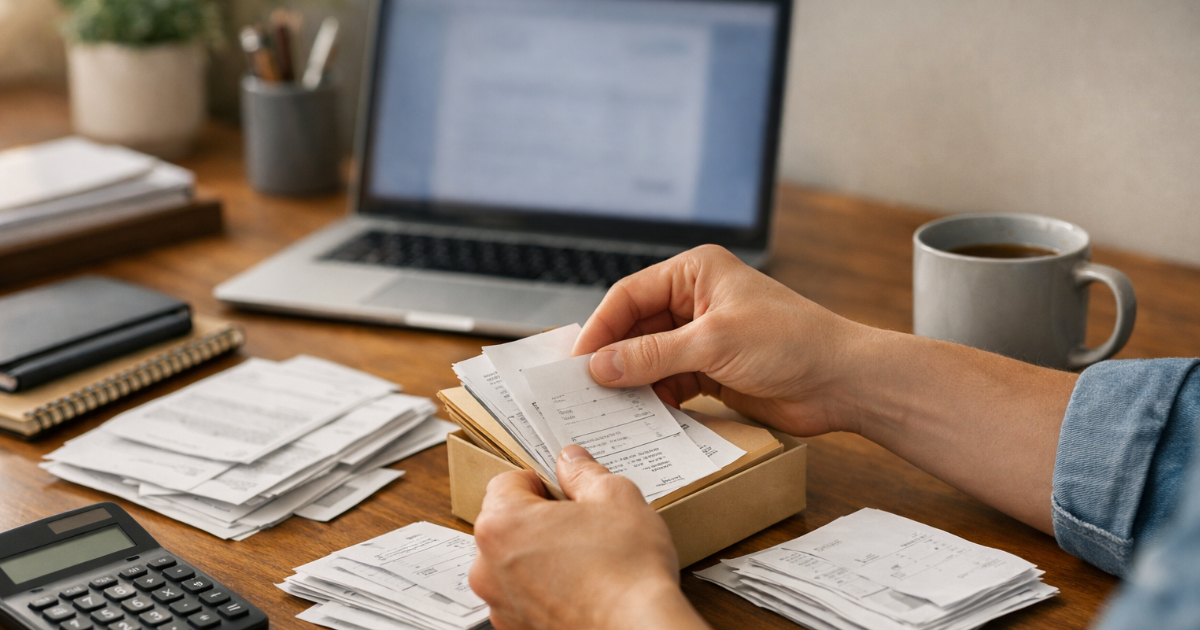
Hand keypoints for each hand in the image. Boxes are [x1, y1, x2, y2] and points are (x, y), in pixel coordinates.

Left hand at [469, 445, 708, 629]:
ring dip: (542, 556)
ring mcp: (500, 603)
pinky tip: (582, 588)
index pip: (508, 480)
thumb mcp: (615, 497)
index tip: (567, 491)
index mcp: (501, 523)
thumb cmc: (627, 571)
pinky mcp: (517, 628)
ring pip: (516, 562)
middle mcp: (488, 566)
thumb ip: (584, 472)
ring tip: (587, 561)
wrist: (638, 629)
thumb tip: (572, 461)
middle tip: (583, 525)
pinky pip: (525, 595)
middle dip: (541, 519)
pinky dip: (546, 589)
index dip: (543, 480)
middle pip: (508, 523)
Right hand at [574, 244, 866, 435]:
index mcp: (695, 272)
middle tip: (583, 390)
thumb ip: (652, 356)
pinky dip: (654, 397)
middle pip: (635, 327)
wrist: (843, 382)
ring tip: (606, 407)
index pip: (629, 296)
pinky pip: (668, 381)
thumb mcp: (713, 344)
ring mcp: (703, 335)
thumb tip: (600, 366)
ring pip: (649, 357)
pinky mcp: (712, 369)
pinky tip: (641, 415)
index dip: (600, 329)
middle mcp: (695, 299)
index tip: (576, 362)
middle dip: (613, 357)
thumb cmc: (792, 343)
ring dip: (631, 381)